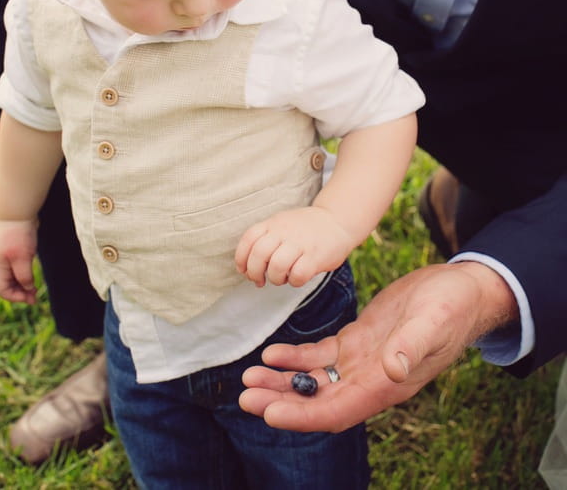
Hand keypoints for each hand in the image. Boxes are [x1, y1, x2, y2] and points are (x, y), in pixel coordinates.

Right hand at [0, 218, 37, 303]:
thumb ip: (24, 275)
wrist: (18, 210)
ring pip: (10, 274)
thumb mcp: (23, 257)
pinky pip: (15, 264)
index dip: (14, 296)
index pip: (1, 288)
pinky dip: (23, 271)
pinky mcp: (12, 246)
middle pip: (5, 283)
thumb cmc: (19, 234)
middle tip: (34, 297)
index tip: (30, 298)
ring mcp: (4, 253)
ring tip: (35, 288)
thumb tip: (28, 288)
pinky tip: (32, 272)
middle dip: (18, 291)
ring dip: (21, 282)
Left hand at [235, 206, 353, 286]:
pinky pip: (298, 275)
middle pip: (259, 254)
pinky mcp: (315, 257)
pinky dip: (293, 281)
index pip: (249, 239)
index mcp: (273, 223)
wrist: (337, 221)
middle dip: (255, 273)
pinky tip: (297, 278)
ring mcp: (300, 243)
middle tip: (259, 281)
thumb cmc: (305, 229)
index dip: (241, 258)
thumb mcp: (282, 224)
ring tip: (280, 279)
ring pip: (276, 266)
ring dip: (275, 278)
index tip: (244, 270)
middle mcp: (284, 231)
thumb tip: (248, 268)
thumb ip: (266, 239)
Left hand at [239, 262, 517, 431]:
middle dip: (281, 402)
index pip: (337, 410)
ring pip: (314, 382)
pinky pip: (320, 357)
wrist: (461, 290)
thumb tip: (393, 371)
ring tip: (248, 379)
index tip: (270, 412)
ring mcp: (363, 363)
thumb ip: (413, 345)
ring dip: (282, 383)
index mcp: (387, 384)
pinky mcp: (358, 342)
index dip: (303, 415)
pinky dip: (295, 359)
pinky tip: (271, 355)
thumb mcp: (434, 319)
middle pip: (318, 402)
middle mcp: (371, 380)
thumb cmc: (452, 306)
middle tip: (245, 396)